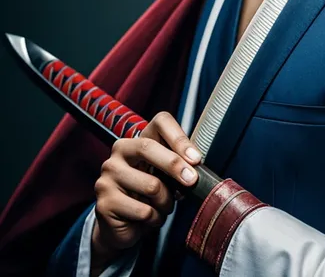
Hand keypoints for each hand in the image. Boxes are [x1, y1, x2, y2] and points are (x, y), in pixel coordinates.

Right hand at [91, 111, 201, 270]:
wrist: (123, 227)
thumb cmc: (148, 196)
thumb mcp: (164, 176)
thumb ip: (176, 165)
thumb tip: (196, 164)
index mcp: (137, 140)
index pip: (159, 122)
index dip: (179, 138)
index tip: (195, 158)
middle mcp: (119, 153)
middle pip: (148, 148)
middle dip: (174, 165)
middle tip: (192, 181)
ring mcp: (108, 176)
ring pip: (151, 185)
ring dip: (166, 202)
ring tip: (163, 206)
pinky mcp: (105, 202)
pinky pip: (143, 211)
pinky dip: (155, 219)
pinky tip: (150, 218)